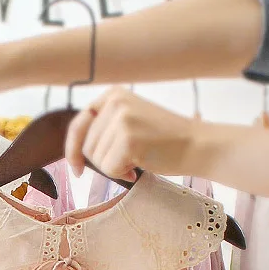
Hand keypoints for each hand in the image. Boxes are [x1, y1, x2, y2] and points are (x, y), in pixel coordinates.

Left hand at [65, 87, 196, 179]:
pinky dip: (122, 174)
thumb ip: (104, 129)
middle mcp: (115, 102)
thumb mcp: (128, 122)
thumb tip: (73, 154)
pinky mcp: (128, 139)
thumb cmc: (162, 140)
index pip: (78, 125)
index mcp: (113, 95)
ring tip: (138, 158)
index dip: (72, 149)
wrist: (196, 145)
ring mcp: (121, 119)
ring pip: (96, 160)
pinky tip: (141, 164)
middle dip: (103, 162)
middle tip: (129, 160)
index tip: (76, 168)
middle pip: (86, 147)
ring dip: (115, 168)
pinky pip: (109, 170)